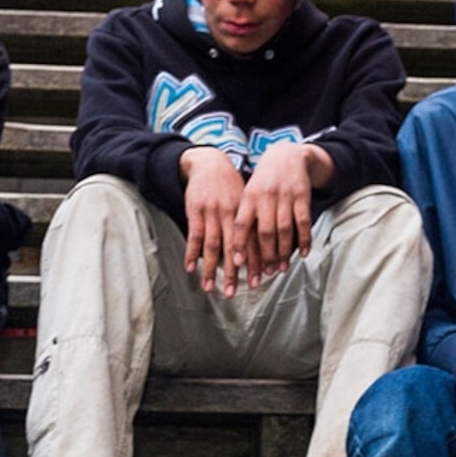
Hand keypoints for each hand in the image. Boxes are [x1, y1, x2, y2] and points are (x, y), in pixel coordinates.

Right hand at [181, 148, 247, 293]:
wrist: (210, 163)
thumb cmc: (231, 186)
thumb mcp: (247, 201)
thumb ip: (253, 223)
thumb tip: (264, 250)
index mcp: (246, 213)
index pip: (253, 243)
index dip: (255, 263)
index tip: (259, 282)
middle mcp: (230, 215)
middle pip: (233, 249)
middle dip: (233, 273)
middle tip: (232, 293)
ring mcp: (212, 213)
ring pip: (212, 246)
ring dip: (210, 269)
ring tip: (209, 288)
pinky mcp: (195, 211)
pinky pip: (194, 236)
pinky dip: (191, 253)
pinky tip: (191, 268)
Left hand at [237, 140, 324, 283]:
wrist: (286, 155)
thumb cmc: (264, 182)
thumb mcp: (249, 194)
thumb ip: (244, 217)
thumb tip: (236, 250)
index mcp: (248, 197)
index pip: (242, 224)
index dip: (239, 244)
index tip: (237, 264)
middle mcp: (265, 197)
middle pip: (264, 232)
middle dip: (265, 257)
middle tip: (265, 275)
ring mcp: (284, 196)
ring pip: (284, 230)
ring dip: (283, 253)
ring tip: (282, 269)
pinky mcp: (302, 196)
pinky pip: (303, 222)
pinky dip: (304, 240)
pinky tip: (303, 254)